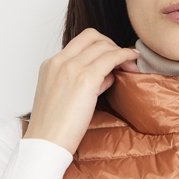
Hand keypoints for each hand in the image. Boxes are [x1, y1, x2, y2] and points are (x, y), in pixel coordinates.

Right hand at [23, 27, 140, 154]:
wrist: (46, 142)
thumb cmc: (54, 128)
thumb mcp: (63, 97)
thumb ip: (81, 82)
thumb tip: (106, 75)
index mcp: (50, 64)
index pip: (79, 42)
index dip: (99, 46)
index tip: (111, 59)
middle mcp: (60, 61)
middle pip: (92, 37)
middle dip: (111, 44)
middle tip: (123, 60)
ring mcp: (72, 68)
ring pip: (103, 45)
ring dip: (120, 51)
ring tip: (130, 66)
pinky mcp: (85, 79)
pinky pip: (111, 57)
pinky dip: (125, 55)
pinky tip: (133, 62)